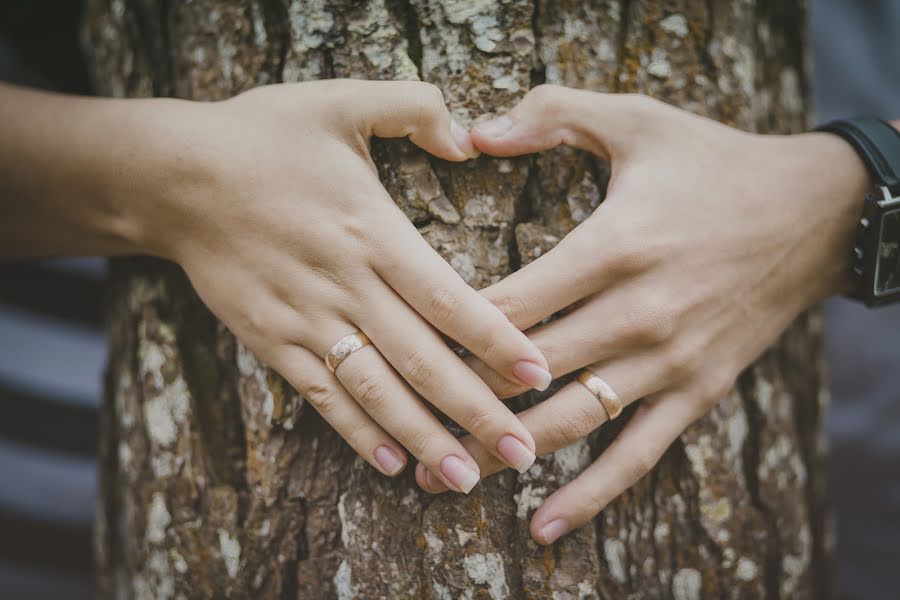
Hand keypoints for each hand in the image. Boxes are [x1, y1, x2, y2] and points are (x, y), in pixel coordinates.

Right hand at [126, 80, 552, 491]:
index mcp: (371, 230)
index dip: (497, 341)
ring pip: (374, 391)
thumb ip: (413, 108)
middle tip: (523, 455)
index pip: (449, 299)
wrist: (172, 176)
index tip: (538, 376)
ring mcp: (305, 319)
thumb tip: (469, 137)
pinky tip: (389, 464)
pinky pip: (320, 396)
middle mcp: (344, 284)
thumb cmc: (262, 135)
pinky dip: (355, 432)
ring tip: (464, 480)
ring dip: (421, 439)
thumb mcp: (340, 99)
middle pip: (422, 360)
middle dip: (475, 413)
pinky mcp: (271, 341)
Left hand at [415, 85, 868, 535]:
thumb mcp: (636, 120)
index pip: (510, 305)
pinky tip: (545, 526)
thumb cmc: (712, 163)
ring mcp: (669, 361)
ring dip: (506, 451)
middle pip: (529, 370)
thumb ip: (552, 114)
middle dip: (461, 398)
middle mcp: (638, 313)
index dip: (449, 330)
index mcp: (613, 247)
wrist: (813, 213)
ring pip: (571, 420)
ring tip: (445, 476)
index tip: (403, 344)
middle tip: (402, 417)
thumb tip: (474, 131)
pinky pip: (637, 454)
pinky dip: (591, 495)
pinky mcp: (697, 391)